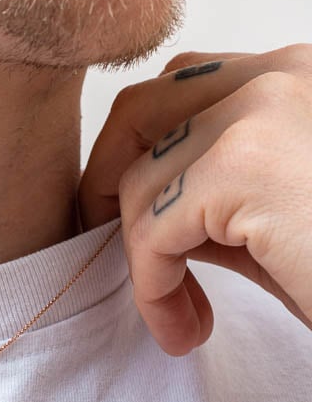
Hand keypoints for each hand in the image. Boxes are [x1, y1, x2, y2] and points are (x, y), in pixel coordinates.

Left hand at [77, 44, 311, 356]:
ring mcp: (265, 110)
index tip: (130, 223)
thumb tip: (142, 210)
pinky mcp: (247, 165)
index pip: (179, 93)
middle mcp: (283, 74)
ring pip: (141, 178)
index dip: (136, 155)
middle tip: (117, 252)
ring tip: (178, 318)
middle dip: (109, 183)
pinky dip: (152, 284)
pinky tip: (185, 326)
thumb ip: (217, 201)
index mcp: (296, 80)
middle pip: (140, 109)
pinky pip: (152, 226)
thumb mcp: (280, 224)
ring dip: (141, 259)